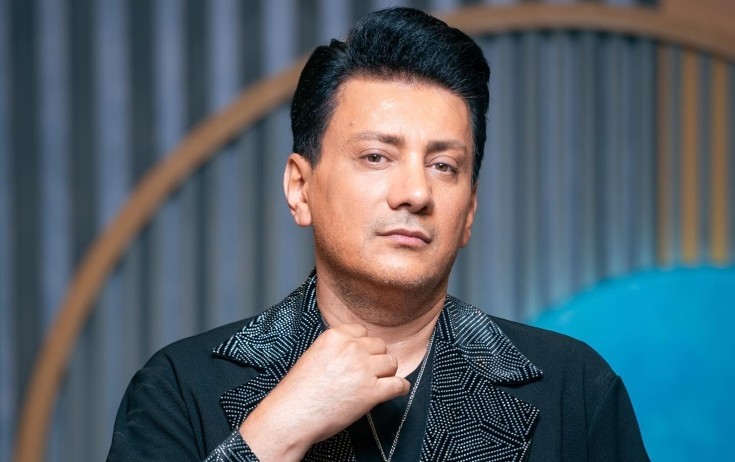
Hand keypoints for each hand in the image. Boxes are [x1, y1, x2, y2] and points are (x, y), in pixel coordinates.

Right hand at [239, 324, 409, 460]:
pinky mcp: (372, 392)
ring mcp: (363, 370)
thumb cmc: (298, 391)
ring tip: (378, 383)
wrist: (291, 415)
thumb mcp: (314, 355)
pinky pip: (398, 384)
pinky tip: (397, 390)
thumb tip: (356, 351)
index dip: (363, 346)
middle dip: (376, 358)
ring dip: (387, 373)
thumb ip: (336, 348)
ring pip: (391, 363)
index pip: (363, 331)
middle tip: (367, 373)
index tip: (360, 356)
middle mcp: (352, 349)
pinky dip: (400, 388)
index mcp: (336, 337)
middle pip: (380, 346)